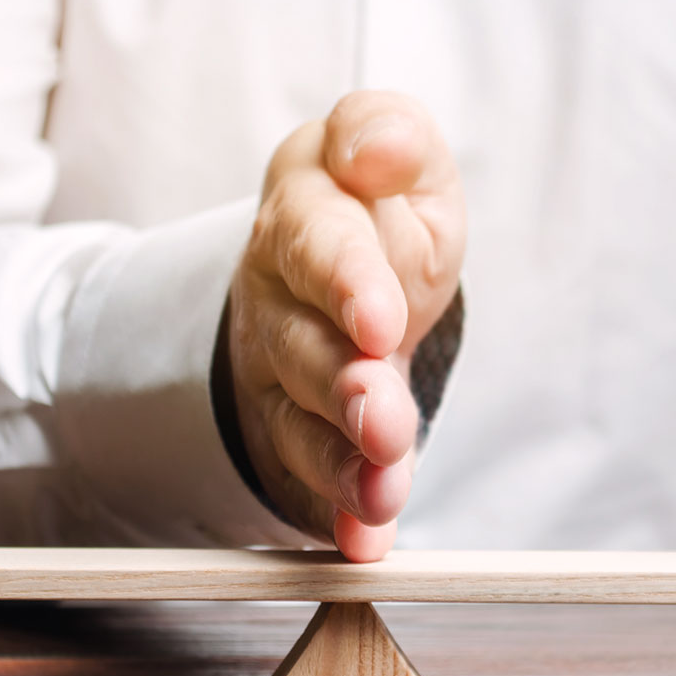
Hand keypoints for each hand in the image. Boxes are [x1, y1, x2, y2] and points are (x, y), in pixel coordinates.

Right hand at [226, 90, 465, 560]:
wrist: (343, 268)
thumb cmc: (376, 206)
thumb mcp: (394, 152)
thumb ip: (386, 134)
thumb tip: (372, 150)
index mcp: (304, 213)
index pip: (318, 244)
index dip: (347, 283)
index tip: (380, 319)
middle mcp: (280, 298)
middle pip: (305, 347)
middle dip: (344, 389)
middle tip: (382, 422)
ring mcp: (283, 372)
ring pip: (302, 421)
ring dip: (342, 461)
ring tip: (382, 491)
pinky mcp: (299, 431)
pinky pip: (311, 477)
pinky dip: (338, 514)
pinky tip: (365, 541)